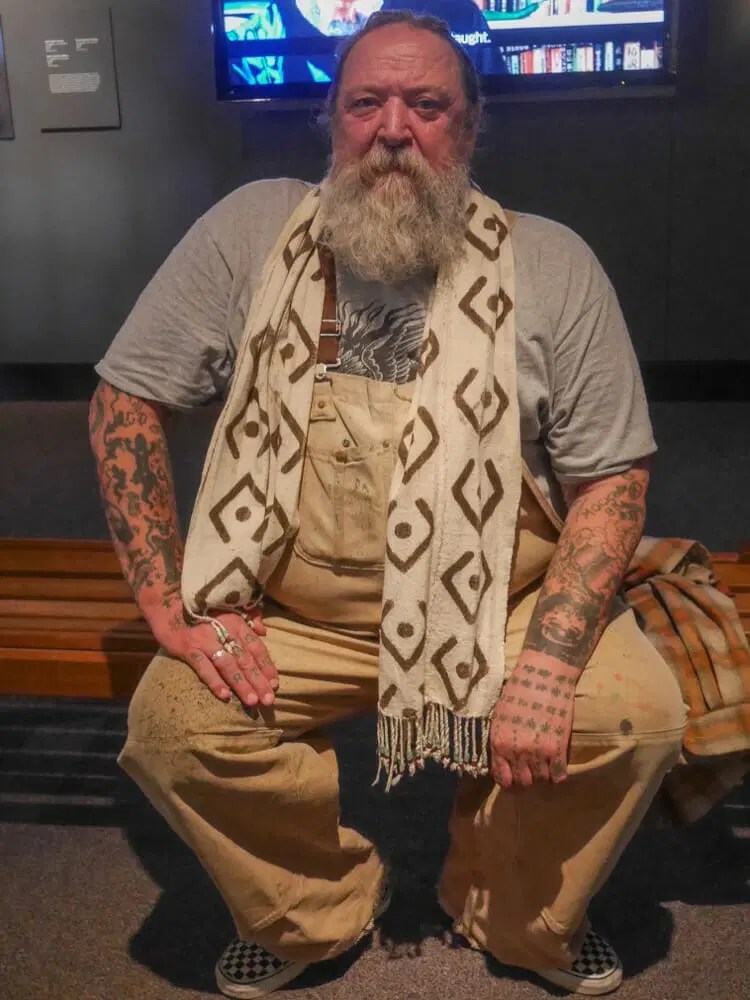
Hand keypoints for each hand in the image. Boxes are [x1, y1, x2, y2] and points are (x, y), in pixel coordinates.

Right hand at [150, 600, 277, 706]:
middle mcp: (224, 632)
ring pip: (228, 665)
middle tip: (269, 700)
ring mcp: (206, 641)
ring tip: (251, 701)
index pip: (256, 647)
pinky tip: (224, 695)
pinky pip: (203, 667)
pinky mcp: (188, 648)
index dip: (267, 666)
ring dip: (241, 684)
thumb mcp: (229, 608)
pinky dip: (214, 681)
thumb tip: (264, 632)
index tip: (275, 684)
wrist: (168, 602)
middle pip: (245, 660)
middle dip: (258, 681)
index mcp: (237, 623)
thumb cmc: (202, 608)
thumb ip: (249, 617)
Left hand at [489, 655, 578, 788]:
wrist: (544, 675)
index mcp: (499, 742)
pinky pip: (559, 776)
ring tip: (544, 763)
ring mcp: (538, 752)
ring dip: (542, 774)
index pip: (502, 778)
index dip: (508, 781)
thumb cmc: (518, 690)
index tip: (513, 779)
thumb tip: (502, 758)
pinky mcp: (558, 748)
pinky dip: (558, 775)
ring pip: (541, 780)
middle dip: (526, 778)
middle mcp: (517, 751)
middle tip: (530, 769)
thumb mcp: (499, 715)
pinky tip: (557, 765)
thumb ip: (499, 739)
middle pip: (523, 782)